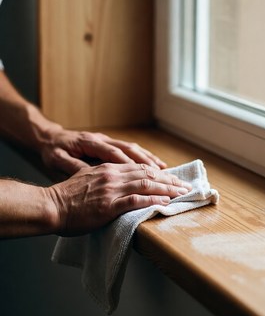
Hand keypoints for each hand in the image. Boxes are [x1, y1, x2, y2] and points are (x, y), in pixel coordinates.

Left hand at [40, 128, 166, 174]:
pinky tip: (154, 166)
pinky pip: (131, 150)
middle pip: (131, 150)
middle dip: (149, 163)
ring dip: (150, 160)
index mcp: (90, 143)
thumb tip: (91, 173)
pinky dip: (144, 158)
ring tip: (166, 171)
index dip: (131, 165)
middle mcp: (103, 139)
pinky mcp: (110, 143)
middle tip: (165, 175)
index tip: (146, 177)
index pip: (114, 154)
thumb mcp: (56, 159)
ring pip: (134, 149)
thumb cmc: (52, 150)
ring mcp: (108, 140)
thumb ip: (73, 166)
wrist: (48, 138)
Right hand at [46, 162, 191, 235]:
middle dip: (169, 180)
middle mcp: (113, 176)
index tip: (172, 178)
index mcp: (109, 169)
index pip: (141, 168)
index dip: (159, 173)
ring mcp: (112, 190)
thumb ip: (106, 176)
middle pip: (148, 175)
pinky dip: (152, 201)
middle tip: (185, 185)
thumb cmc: (68, 195)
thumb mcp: (88, 177)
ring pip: (146, 185)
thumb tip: (122, 181)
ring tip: (182, 193)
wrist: (51, 205)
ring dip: (167, 189)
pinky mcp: (108, 206)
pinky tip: (165, 203)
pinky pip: (135, 201)